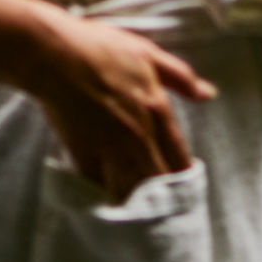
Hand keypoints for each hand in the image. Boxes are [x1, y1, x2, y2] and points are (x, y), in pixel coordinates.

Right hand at [25, 16, 218, 194]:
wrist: (52, 55)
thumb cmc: (99, 48)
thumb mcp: (147, 53)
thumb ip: (180, 77)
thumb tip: (209, 94)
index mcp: (157, 110)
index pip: (180, 156)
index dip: (186, 176)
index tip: (186, 185)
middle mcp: (138, 136)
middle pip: (160, 179)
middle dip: (166, 195)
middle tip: (168, 206)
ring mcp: (110, 148)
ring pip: (133, 188)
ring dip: (140, 201)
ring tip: (144, 213)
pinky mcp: (83, 155)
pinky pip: (101, 185)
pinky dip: (108, 195)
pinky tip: (111, 203)